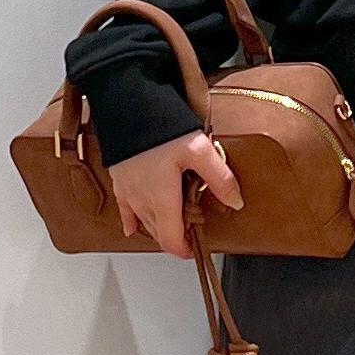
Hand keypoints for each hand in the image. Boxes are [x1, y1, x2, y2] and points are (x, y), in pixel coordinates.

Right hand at [109, 130, 243, 259]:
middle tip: (192, 226)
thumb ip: (220, 178)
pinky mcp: (119, 182)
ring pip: (145, 224)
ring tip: (175, 216)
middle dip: (176, 236)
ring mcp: (128, 193)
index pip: (171, 242)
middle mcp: (142, 202)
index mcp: (162, 200)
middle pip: (159, 235)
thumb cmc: (160, 126)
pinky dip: (132, 221)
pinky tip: (133, 226)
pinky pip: (124, 212)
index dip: (185, 250)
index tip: (195, 247)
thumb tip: (236, 202)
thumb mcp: (199, 150)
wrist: (127, 104)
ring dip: (160, 227)